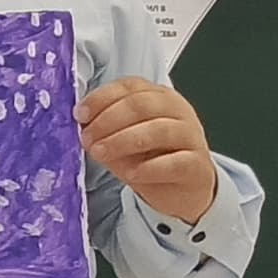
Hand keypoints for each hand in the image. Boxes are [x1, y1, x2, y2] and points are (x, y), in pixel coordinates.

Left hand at [78, 77, 216, 223]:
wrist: (183, 190)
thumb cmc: (152, 158)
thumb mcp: (123, 140)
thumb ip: (105, 130)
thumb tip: (82, 127)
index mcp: (159, 97)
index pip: (130, 86)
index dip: (102, 98)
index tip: (80, 114)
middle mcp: (178, 111)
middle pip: (143, 105)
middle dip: (108, 120)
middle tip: (87, 138)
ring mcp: (191, 136)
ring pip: (159, 130)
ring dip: (123, 141)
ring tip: (101, 153)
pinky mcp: (197, 165)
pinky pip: (175, 162)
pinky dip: (149, 167)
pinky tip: (131, 173)